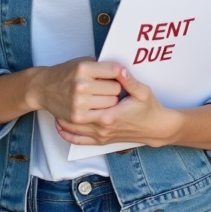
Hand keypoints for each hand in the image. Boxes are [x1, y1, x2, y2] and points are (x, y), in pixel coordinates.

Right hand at [27, 58, 122, 124]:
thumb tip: (122, 71)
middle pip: (116, 88)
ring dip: (110, 100)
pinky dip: (102, 111)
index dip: (119, 72)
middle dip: (114, 87)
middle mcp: (81, 85)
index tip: (118, 74)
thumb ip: (100, 66)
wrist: (44, 89)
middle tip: (108, 87)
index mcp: (83, 68)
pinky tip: (97, 106)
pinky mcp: (78, 116)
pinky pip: (102, 115)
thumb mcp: (82, 62)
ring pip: (112, 102)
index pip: (115, 70)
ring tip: (102, 96)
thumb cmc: (65, 74)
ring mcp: (79, 102)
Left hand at [55, 67, 180, 146]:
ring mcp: (101, 136)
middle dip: (64, 107)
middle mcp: (102, 127)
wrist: (156, 128)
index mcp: (110, 115)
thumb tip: (119, 69)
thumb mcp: (142, 91)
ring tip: (54, 107)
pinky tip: (60, 127)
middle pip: (75, 118)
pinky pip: (80, 141)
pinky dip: (67, 135)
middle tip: (56, 93)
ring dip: (62, 120)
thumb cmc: (149, 109)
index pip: (86, 104)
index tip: (67, 83)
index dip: (75, 93)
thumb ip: (128, 80)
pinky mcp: (102, 141)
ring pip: (74, 130)